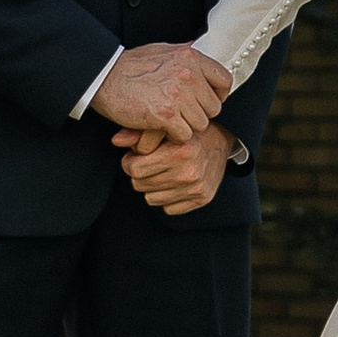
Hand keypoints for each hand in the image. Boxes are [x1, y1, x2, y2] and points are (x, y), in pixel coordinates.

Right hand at [93, 42, 230, 138]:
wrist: (104, 77)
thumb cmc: (130, 66)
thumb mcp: (162, 50)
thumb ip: (184, 54)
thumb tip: (199, 47)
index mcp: (191, 57)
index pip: (225, 80)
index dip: (218, 95)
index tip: (206, 102)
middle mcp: (188, 74)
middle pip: (213, 108)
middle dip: (199, 114)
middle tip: (181, 114)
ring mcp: (178, 94)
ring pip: (200, 124)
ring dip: (185, 127)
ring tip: (169, 121)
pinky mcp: (165, 114)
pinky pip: (184, 135)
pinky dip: (173, 136)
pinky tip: (160, 127)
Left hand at [118, 120, 239, 216]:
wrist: (222, 141)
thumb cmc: (187, 132)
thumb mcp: (164, 127)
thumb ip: (138, 133)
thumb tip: (116, 140)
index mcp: (179, 151)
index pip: (134, 169)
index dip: (130, 162)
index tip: (136, 156)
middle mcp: (188, 172)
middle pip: (139, 185)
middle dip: (140, 174)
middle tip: (150, 163)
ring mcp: (196, 188)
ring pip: (151, 199)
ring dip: (153, 187)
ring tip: (163, 172)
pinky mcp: (202, 198)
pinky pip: (168, 209)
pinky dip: (168, 197)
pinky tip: (175, 182)